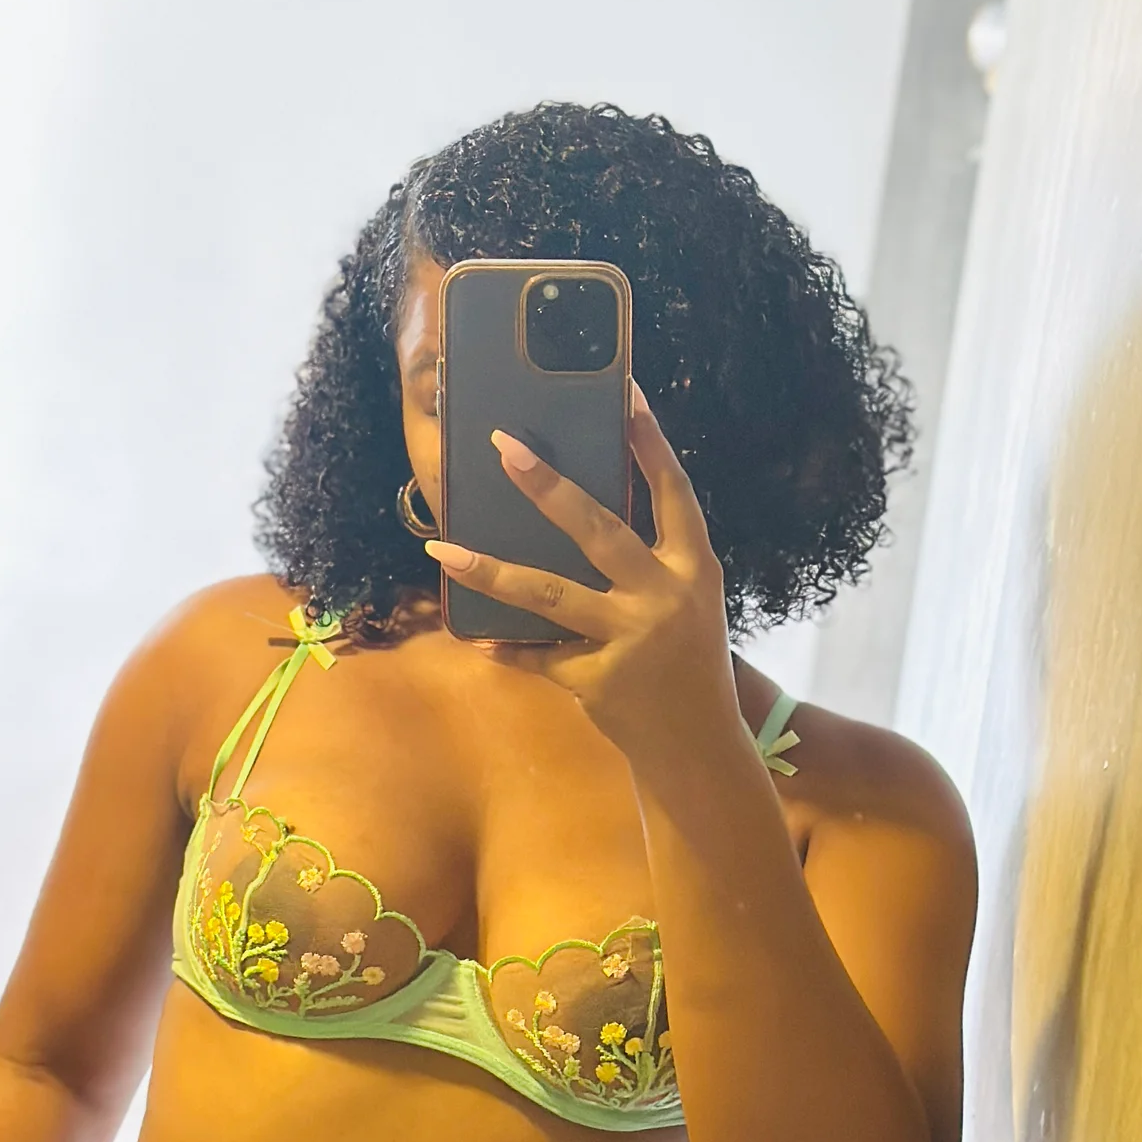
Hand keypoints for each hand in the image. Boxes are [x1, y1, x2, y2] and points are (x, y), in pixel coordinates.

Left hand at [427, 383, 741, 760]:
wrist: (699, 747)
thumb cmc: (687, 663)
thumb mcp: (687, 603)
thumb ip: (647, 562)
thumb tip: (576, 511)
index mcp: (695, 568)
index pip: (673, 493)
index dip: (651, 444)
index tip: (626, 394)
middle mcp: (665, 597)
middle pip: (599, 529)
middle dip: (548, 487)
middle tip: (504, 447)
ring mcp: (630, 640)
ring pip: (549, 595)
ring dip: (490, 572)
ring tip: (442, 550)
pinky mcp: (598, 681)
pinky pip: (539, 656)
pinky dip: (506, 649)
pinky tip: (474, 640)